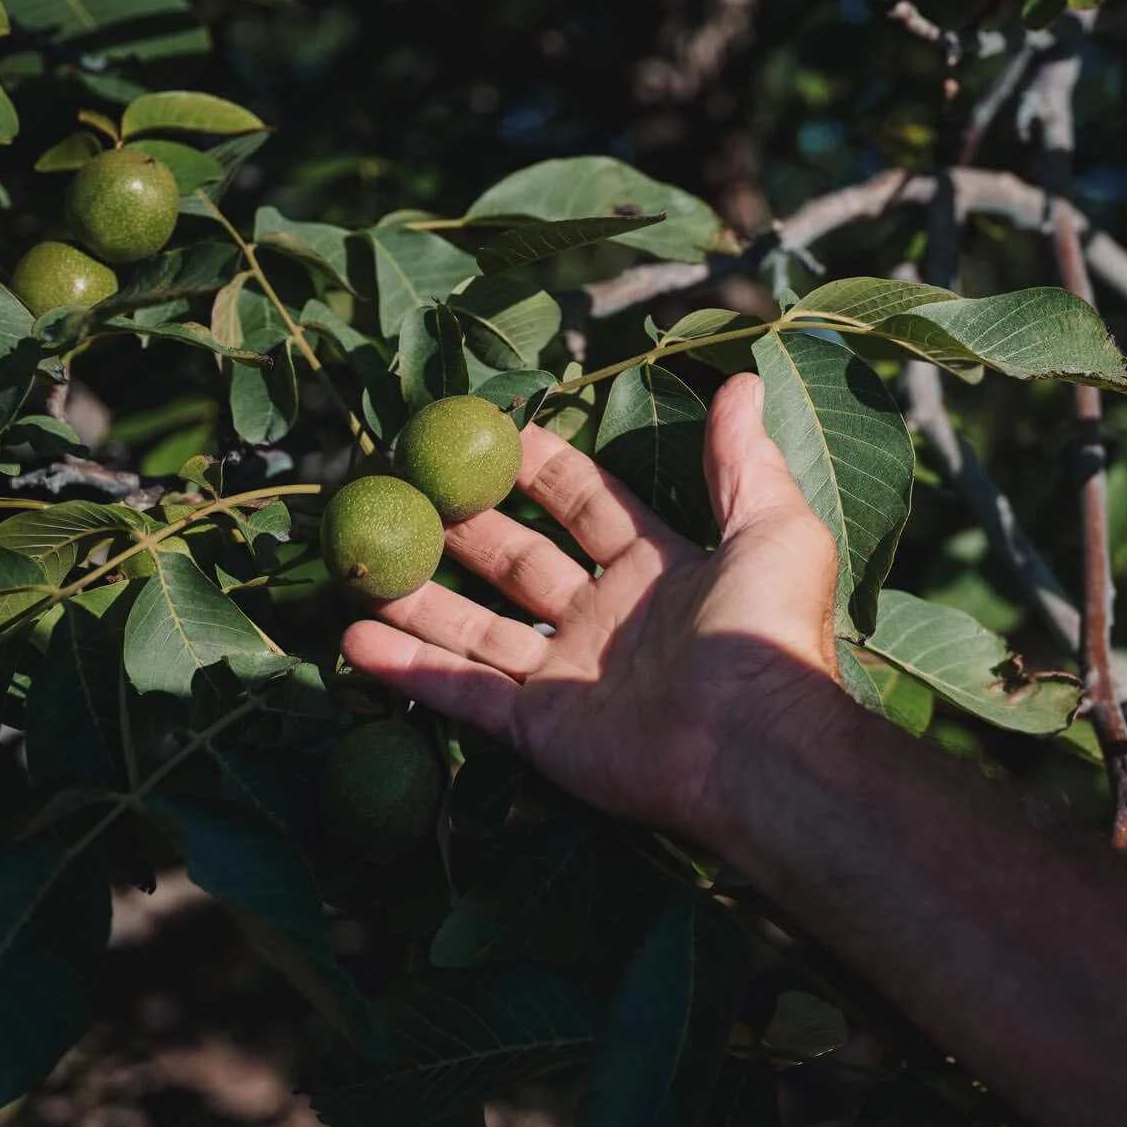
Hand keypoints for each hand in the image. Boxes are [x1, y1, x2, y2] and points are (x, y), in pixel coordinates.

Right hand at [340, 373, 843, 845]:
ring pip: (478, 628)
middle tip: (405, 487)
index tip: (486, 432)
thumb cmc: (767, 631)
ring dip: (420, 595)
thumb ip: (743, 461)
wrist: (755, 743)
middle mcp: (609, 621)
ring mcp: (571, 677)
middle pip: (520, 562)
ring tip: (362, 558)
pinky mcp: (541, 728)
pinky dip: (409, 669)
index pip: (589, 505)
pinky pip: (462, 692)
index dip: (542, 469)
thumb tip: (741, 383)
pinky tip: (354, 637)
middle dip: (464, 526)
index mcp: (660, 570)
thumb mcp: (772, 527)